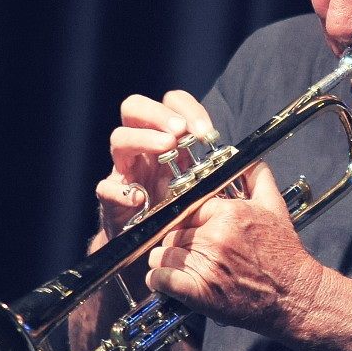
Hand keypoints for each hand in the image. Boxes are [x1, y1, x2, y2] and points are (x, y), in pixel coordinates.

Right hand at [96, 90, 215, 241]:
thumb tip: (245, 163)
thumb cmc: (181, 210)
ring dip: (143, 138)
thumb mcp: (203, 185)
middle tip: (179, 131)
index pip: (170, 104)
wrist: (154, 246)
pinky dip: (121, 191)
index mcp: (165, 138)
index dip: (187, 109)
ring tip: (166, 147)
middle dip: (158, 114)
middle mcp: (141, 148)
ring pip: (119, 139)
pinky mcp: (111, 198)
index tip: (206, 133)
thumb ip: (216, 170)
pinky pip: (106, 188)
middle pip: (134, 108)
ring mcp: (123, 170)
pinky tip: (140, 199)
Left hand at [146, 162, 323, 337]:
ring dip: (167, 262)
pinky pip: (161, 279)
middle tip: (194, 251)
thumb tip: (247, 158)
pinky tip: (168, 281)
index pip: (187, 209)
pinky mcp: (199, 292)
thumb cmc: (284, 255)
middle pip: (173, 232)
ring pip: (163, 254)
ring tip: (184, 267)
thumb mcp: (275, 207)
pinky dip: (159, 280)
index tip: (193, 229)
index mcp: (228, 214)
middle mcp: (215, 237)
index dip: (188, 220)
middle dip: (179, 241)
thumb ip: (258, 177)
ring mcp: (206, 265)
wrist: (295, 294)